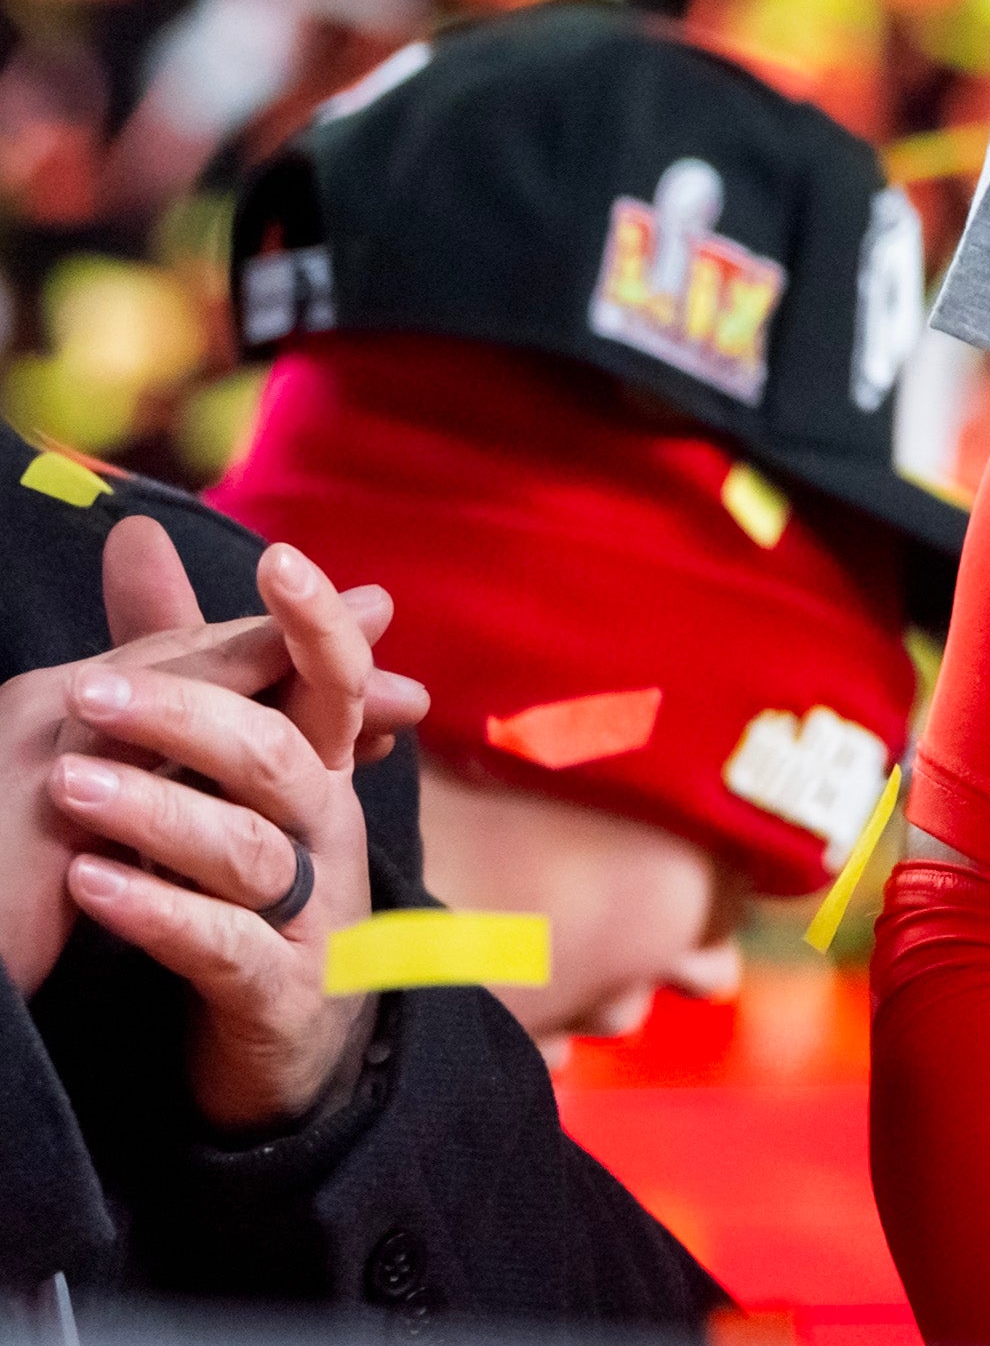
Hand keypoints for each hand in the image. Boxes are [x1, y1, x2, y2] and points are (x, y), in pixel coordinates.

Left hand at [28, 526, 423, 1128]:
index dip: (313, 620)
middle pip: (281, 752)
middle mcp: (330, 829)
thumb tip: (131, 533)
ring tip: (68, 789)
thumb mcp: (220, 767)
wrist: (289, 1044)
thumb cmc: (246, 884)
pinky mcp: (276, 991)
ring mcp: (312, 912)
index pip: (333, 676)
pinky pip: (218, 944)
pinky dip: (155, 911)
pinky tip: (90, 886)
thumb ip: (178, 655)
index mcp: (318, 770)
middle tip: (88, 697)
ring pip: (247, 846)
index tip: (277, 560)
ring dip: (157, 813)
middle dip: (190, 717)